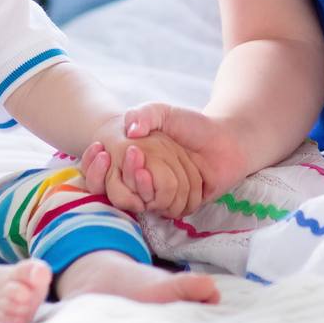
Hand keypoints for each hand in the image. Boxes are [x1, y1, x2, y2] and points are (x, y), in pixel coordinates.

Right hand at [82, 104, 249, 216]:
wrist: (227, 139)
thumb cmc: (193, 124)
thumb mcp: (164, 112)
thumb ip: (144, 114)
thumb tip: (129, 130)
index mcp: (134, 165)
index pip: (102, 179)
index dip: (96, 171)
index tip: (103, 151)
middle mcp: (144, 184)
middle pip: (117, 194)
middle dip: (124, 174)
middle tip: (133, 153)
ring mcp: (161, 196)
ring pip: (141, 203)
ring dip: (144, 185)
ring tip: (147, 165)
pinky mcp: (180, 205)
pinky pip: (167, 209)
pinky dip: (169, 195)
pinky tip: (173, 177)